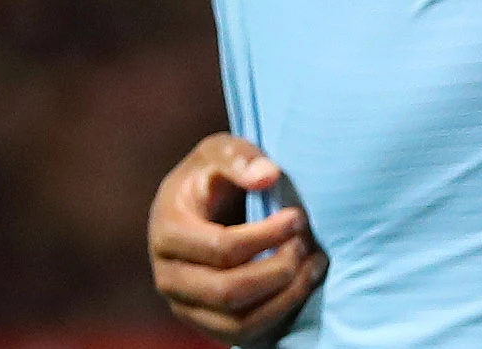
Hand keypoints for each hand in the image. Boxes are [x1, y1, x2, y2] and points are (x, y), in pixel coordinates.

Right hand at [148, 133, 323, 344]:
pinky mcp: (204, 321)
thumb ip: (241, 158)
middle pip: (228, 291)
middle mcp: (168, 276)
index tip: (297, 218)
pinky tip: (302, 285)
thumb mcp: (222, 151)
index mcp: (168, 232)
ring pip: (236, 321)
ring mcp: (184, 304)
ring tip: (314, 265)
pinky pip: (242, 334)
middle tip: (306, 244)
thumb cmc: (214, 174)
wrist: (201, 204)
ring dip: (285, 296)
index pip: (221, 249)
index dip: (267, 236)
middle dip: (278, 269)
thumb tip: (268, 177)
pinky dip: (278, 314)